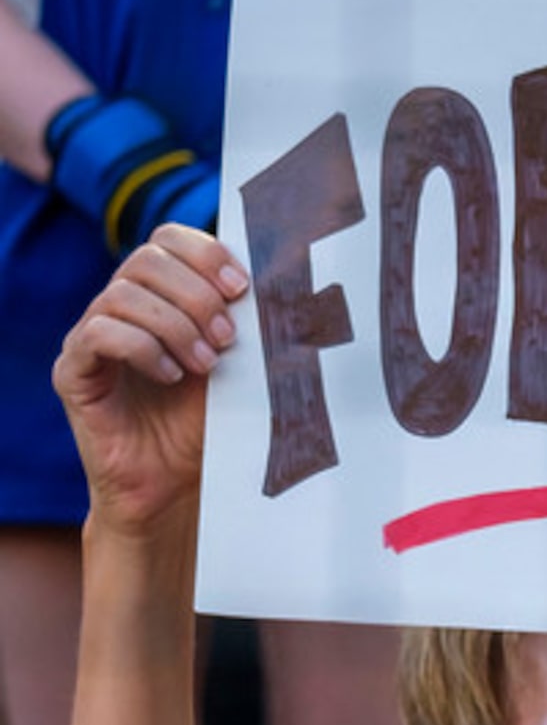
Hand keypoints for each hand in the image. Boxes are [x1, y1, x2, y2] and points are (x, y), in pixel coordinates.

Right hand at [52, 226, 246, 538]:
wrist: (176, 485)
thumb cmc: (211, 425)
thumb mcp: (241, 371)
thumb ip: (253, 330)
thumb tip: (294, 296)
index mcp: (161, 296)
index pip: (168, 240)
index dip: (205, 253)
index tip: (243, 288)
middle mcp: (121, 307)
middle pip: (146, 259)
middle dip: (196, 294)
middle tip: (227, 338)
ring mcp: (92, 336)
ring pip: (122, 293)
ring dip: (174, 324)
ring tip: (204, 364)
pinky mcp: (74, 370)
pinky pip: (98, 333)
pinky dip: (142, 348)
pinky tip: (170, 375)